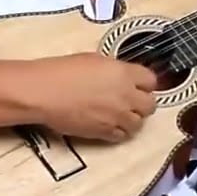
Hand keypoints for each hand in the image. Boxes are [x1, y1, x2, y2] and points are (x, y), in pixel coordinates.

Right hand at [25, 52, 157, 141]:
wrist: (45, 92)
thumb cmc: (62, 71)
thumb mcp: (94, 60)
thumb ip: (114, 71)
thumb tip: (120, 78)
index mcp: (124, 73)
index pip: (151, 81)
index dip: (145, 84)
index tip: (139, 85)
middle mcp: (126, 95)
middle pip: (150, 105)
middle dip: (141, 104)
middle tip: (130, 101)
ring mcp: (117, 116)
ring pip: (138, 123)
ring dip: (131, 119)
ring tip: (118, 115)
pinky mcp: (106, 132)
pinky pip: (122, 136)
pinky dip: (118, 131)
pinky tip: (108, 124)